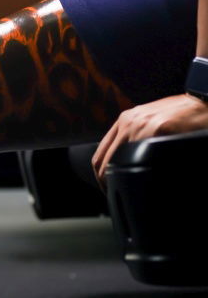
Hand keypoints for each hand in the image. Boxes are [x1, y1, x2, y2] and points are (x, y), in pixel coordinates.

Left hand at [92, 94, 207, 183]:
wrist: (202, 103)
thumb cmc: (182, 114)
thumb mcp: (151, 123)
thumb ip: (136, 139)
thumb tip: (125, 162)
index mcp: (125, 121)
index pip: (100, 153)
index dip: (101, 175)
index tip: (108, 187)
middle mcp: (128, 122)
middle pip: (104, 160)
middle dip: (106, 182)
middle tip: (115, 195)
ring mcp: (141, 125)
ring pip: (118, 161)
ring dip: (121, 180)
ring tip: (128, 192)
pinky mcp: (157, 128)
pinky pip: (142, 157)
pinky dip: (140, 173)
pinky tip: (145, 181)